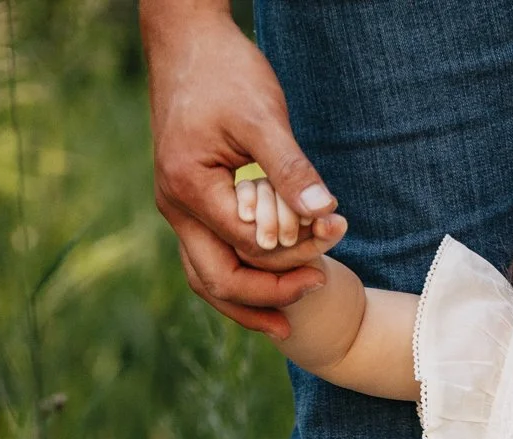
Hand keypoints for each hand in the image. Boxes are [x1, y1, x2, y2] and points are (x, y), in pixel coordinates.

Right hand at [141, 0, 349, 336]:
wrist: (187, 42)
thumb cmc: (224, 72)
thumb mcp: (263, 117)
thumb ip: (292, 169)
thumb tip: (325, 216)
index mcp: (189, 188)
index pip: (248, 245)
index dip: (296, 250)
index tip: (337, 233)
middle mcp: (175, 207)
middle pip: (217, 279)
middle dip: (269, 295)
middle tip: (317, 288)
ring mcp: (179, 209)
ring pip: (207, 277)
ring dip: (249, 301)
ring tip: (288, 323)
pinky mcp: (190, 203)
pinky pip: (210, 256)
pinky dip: (240, 275)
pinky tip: (271, 284)